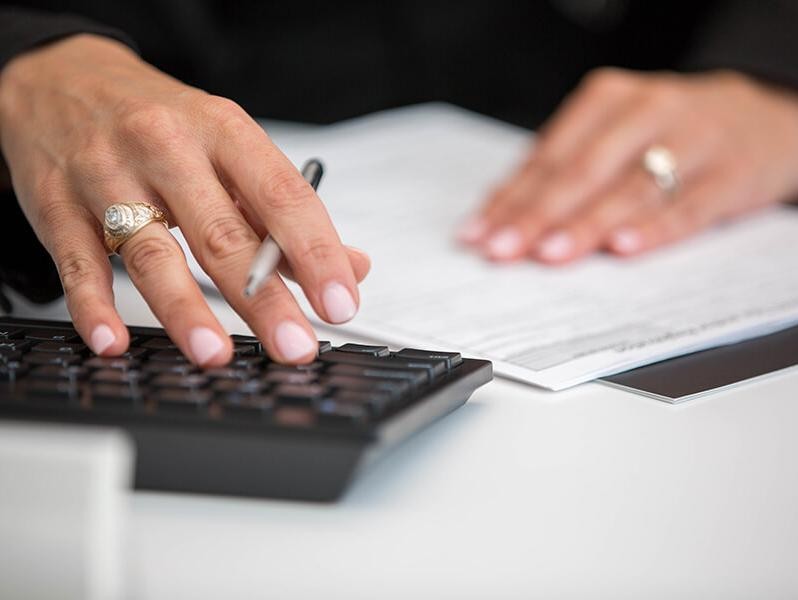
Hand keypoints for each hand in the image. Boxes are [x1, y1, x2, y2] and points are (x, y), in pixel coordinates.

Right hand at [0, 35, 369, 365]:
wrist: (63, 79)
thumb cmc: (159, 119)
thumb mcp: (229, 147)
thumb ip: (285, 213)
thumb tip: (350, 265)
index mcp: (223, 131)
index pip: (283, 196)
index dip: (317, 252)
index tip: (340, 301)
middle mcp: (167, 149)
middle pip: (223, 233)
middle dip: (264, 298)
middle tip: (295, 344)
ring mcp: (108, 176)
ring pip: (153, 252)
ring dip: (186, 310)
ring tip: (216, 353)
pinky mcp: (59, 204)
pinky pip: (78, 261)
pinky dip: (94, 306)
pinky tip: (113, 341)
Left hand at [458, 69, 797, 262]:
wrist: (766, 117)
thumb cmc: (670, 132)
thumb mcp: (615, 135)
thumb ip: (563, 170)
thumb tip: (500, 215)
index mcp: (608, 99)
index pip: (548, 156)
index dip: (509, 198)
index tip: (477, 234)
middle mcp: (648, 111)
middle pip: (582, 170)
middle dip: (536, 214)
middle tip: (502, 250)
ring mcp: (694, 140)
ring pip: (630, 187)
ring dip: (586, 225)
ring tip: (550, 254)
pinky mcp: (732, 173)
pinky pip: (689, 205)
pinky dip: (655, 228)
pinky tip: (624, 248)